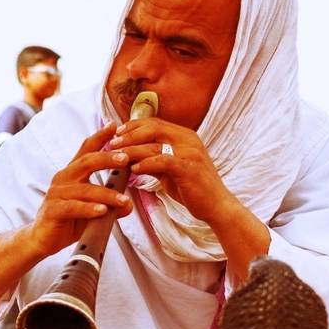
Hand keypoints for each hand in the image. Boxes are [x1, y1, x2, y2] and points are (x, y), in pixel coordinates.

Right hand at [27, 123, 134, 255]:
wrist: (41, 239)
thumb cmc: (67, 220)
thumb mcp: (91, 209)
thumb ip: (109, 204)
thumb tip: (127, 204)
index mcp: (72, 173)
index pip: (86, 150)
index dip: (100, 136)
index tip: (115, 125)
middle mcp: (63, 178)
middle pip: (87, 162)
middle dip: (107, 158)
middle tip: (125, 158)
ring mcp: (56, 194)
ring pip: (85, 189)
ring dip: (106, 194)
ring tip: (123, 200)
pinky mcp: (53, 210)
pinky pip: (73, 207)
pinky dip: (89, 209)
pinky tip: (102, 211)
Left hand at [111, 118, 238, 226]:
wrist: (216, 205)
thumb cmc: (191, 188)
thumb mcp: (170, 170)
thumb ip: (154, 160)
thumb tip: (131, 157)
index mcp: (184, 136)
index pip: (155, 122)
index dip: (133, 126)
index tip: (116, 133)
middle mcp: (188, 140)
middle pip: (153, 128)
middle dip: (129, 135)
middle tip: (112, 143)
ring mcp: (190, 152)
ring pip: (155, 144)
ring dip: (132, 150)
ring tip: (116, 156)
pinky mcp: (189, 168)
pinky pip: (163, 161)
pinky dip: (146, 164)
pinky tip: (133, 169)